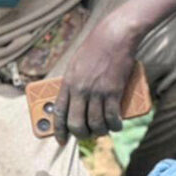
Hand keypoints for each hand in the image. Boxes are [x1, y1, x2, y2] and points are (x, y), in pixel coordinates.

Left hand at [53, 15, 137, 143]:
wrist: (115, 36)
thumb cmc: (96, 47)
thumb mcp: (76, 64)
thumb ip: (74, 83)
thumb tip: (74, 103)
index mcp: (68, 82)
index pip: (59, 112)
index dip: (59, 130)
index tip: (61, 140)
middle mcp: (80, 89)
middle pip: (76, 123)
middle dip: (81, 135)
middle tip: (86, 135)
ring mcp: (97, 91)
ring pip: (95, 124)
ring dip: (100, 132)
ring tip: (103, 131)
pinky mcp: (114, 91)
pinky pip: (112, 117)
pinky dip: (114, 125)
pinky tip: (116, 126)